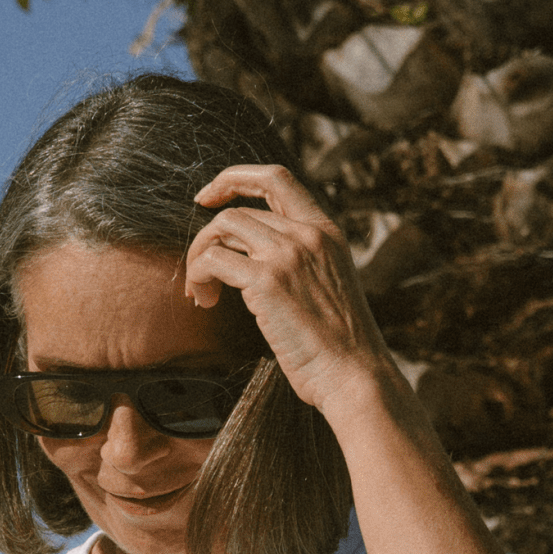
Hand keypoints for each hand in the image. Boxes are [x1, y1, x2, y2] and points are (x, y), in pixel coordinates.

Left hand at [186, 164, 397, 420]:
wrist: (354, 375)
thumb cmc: (340, 347)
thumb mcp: (329, 287)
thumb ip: (303, 264)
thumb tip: (256, 264)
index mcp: (326, 230)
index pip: (275, 178)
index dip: (234, 178)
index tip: (208, 197)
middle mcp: (307, 234)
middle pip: (238, 211)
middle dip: (207, 238)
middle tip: (199, 273)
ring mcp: (287, 254)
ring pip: (221, 228)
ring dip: (198, 257)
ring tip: (200, 291)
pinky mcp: (267, 281)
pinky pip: (213, 260)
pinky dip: (198, 276)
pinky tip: (204, 301)